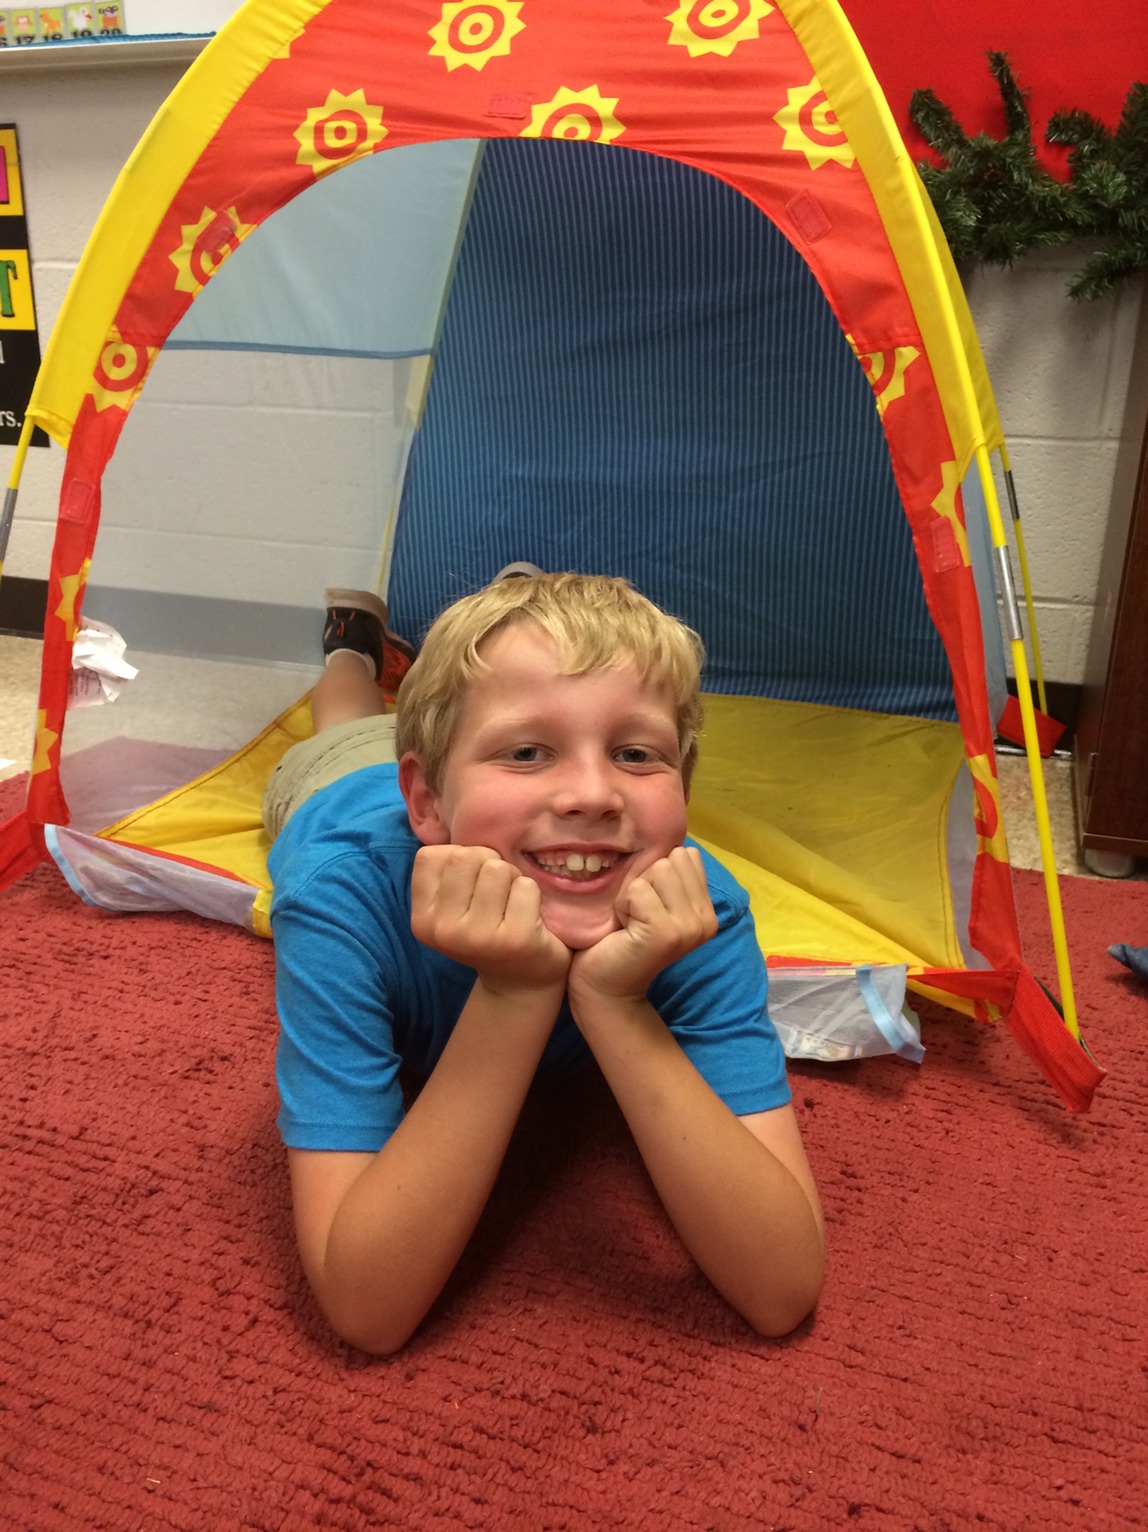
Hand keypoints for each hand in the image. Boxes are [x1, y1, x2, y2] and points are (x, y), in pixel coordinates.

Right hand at [410, 844, 571, 995]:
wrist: (521, 983)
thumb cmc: (486, 929)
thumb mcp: (453, 905)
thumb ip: (448, 870)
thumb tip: (464, 816)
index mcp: (422, 919)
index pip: (431, 855)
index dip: (458, 859)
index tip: (470, 885)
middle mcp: (443, 930)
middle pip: (467, 857)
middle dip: (488, 865)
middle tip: (497, 895)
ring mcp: (478, 936)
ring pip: (498, 868)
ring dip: (513, 880)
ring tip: (512, 905)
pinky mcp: (515, 939)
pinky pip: (526, 886)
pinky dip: (533, 895)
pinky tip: (530, 918)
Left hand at [568, 846, 717, 1007]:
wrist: (605, 987)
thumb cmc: (622, 938)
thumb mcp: (655, 900)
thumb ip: (670, 875)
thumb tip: (675, 840)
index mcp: (708, 910)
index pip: (685, 855)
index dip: (655, 873)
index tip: (646, 905)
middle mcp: (706, 919)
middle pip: (671, 859)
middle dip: (644, 880)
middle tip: (636, 915)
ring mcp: (689, 927)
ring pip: (657, 870)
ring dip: (633, 892)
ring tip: (630, 920)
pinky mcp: (666, 932)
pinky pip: (638, 890)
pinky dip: (622, 905)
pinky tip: (624, 929)